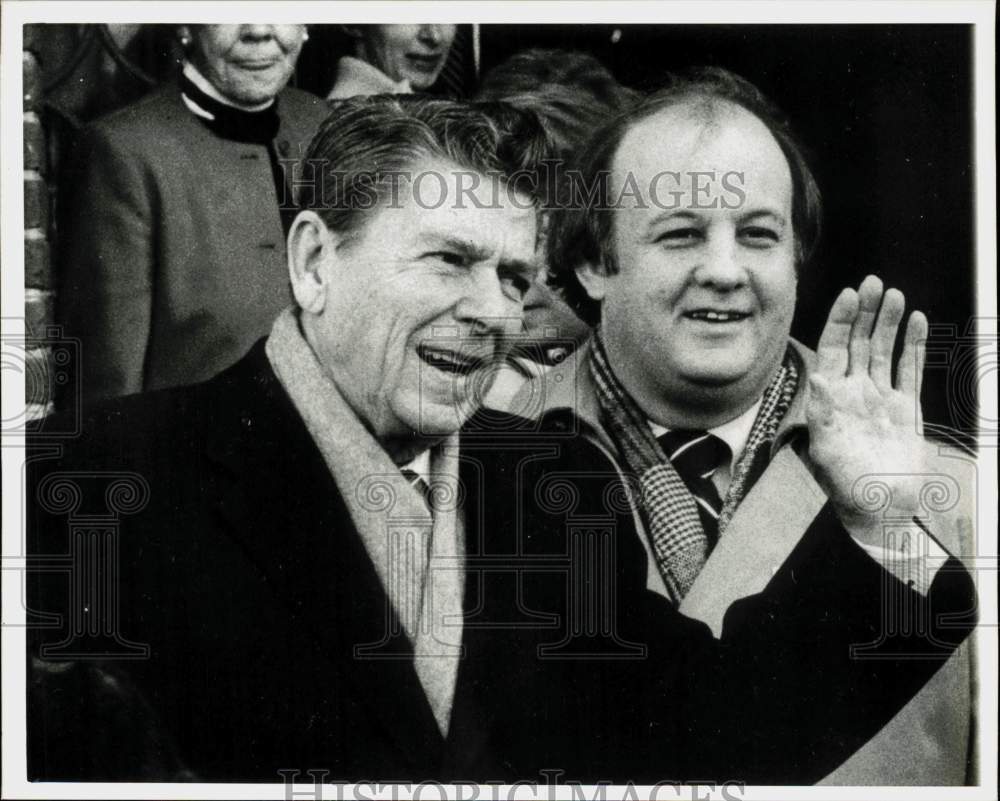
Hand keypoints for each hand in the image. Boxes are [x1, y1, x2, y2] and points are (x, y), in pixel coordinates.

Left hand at [806, 275, 927, 545]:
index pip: (833, 349)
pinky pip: (910, 369)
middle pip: (858, 342)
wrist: (882, 510)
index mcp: (830, 397)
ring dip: (888, 323)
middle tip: (874, 282)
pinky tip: (915, 321)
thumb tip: (818, 380)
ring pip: (884, 350)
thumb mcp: (828, 451)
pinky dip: (913, 345)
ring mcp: (880, 397)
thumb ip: (823, 414)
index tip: (849, 294)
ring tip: (894, 294)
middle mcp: (853, 392)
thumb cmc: (847, 486)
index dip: (840, 321)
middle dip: (865, 312)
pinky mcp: (906, 408)